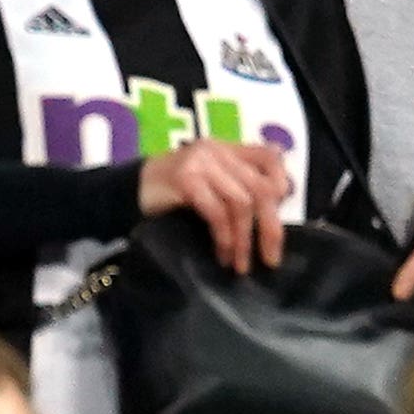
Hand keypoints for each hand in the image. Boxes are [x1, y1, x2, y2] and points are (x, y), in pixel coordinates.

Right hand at [136, 135, 301, 269]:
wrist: (130, 191)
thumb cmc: (174, 193)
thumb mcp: (210, 183)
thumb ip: (238, 186)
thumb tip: (278, 208)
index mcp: (226, 148)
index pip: (268, 155)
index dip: (282, 181)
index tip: (283, 211)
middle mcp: (215, 150)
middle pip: (260, 187)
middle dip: (270, 227)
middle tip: (270, 259)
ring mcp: (199, 162)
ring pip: (241, 202)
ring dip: (244, 240)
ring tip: (240, 265)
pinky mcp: (184, 179)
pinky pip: (216, 212)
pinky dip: (224, 238)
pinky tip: (222, 255)